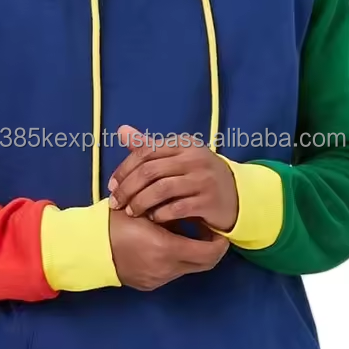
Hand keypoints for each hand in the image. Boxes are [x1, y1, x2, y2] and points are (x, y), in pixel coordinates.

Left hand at [108, 125, 237, 231]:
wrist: (236, 196)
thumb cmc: (198, 176)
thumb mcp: (177, 158)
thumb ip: (149, 147)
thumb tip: (122, 130)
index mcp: (184, 144)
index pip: (146, 152)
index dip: (125, 169)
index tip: (112, 185)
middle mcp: (195, 158)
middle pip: (150, 171)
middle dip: (128, 188)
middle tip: (116, 203)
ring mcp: (204, 179)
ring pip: (161, 189)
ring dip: (141, 202)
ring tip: (131, 212)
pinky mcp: (210, 201)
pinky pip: (178, 208)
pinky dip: (160, 214)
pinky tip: (153, 218)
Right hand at [109, 208, 229, 290]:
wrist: (86, 247)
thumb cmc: (114, 222)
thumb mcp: (144, 208)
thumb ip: (170, 207)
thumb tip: (192, 202)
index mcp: (166, 249)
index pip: (209, 253)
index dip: (219, 242)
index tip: (216, 227)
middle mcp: (166, 269)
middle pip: (203, 264)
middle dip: (210, 248)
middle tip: (206, 230)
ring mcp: (157, 279)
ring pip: (187, 268)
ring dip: (191, 252)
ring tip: (183, 232)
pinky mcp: (148, 284)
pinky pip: (171, 272)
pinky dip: (176, 259)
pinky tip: (166, 243)